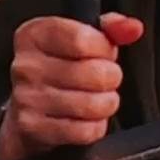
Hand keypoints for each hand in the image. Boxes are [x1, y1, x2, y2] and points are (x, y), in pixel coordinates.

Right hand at [0, 12, 143, 159]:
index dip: (104, 49)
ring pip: (92, 104)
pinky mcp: (33, 128)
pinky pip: (85, 131)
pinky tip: (87, 118)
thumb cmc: (59, 69)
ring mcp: (27, 98)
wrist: (26, 110)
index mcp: (34, 35)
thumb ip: (109, 29)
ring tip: (99, 98)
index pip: (82, 39)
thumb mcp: (78, 39)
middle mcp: (26, 66)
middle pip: (94, 73)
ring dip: (106, 103)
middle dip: (111, 77)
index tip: (104, 53)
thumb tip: (133, 28)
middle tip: (105, 79)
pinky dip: (95, 126)